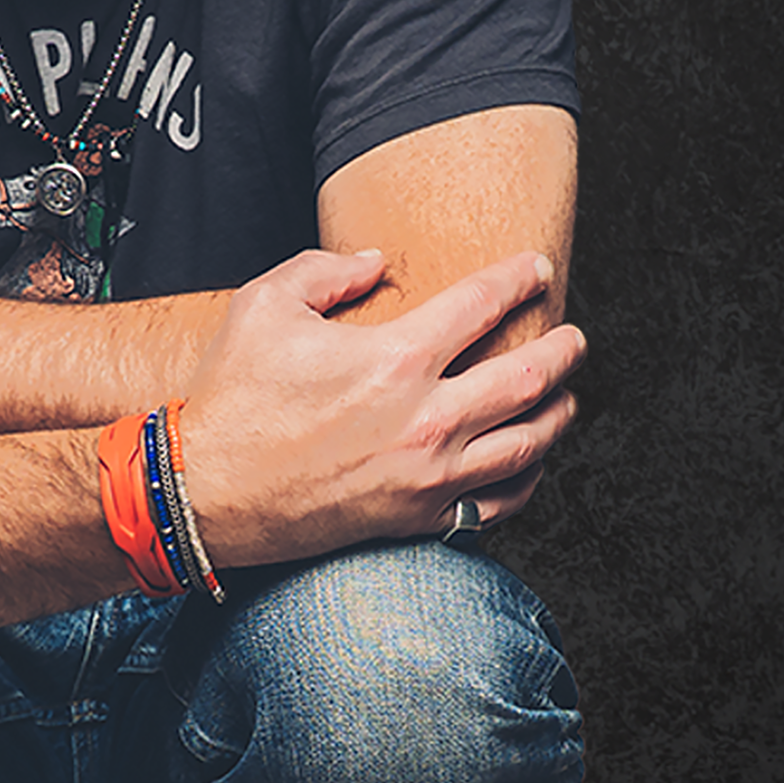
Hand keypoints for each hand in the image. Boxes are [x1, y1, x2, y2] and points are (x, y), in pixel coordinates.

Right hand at [176, 247, 584, 567]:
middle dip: (561, 352)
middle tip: (576, 338)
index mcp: (395, 358)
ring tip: (567, 398)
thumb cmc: (231, 397)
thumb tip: (375, 263)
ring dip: (557, 415)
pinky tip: (530, 462)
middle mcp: (426, 418)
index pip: (481, 307)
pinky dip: (527, 479)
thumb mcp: (264, 304)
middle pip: (526, 378)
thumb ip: (325, 270)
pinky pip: (498, 503)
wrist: (207, 492)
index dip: (517, 281)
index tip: (537, 270)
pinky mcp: (417, 519)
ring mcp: (428, 476)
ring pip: (526, 444)